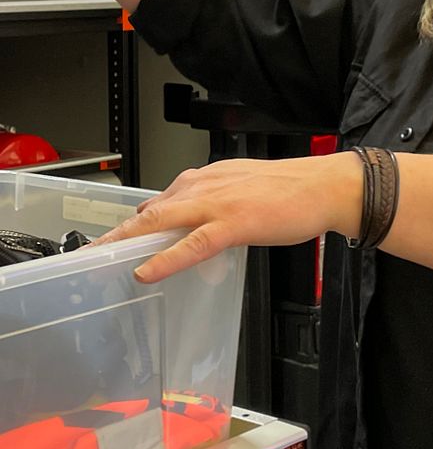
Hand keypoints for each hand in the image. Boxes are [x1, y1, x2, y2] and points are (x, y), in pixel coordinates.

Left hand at [94, 154, 362, 282]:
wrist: (326, 186)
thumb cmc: (294, 189)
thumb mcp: (246, 187)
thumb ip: (219, 199)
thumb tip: (199, 219)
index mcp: (211, 177)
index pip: (163, 199)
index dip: (136, 220)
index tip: (116, 236)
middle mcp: (207, 186)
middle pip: (151, 213)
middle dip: (116, 233)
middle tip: (90, 253)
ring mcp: (219, 205)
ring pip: (162, 224)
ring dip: (128, 243)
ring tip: (101, 261)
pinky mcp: (235, 223)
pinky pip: (192, 244)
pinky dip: (166, 258)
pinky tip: (145, 270)